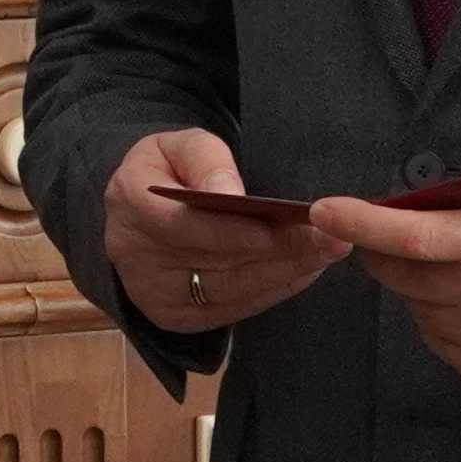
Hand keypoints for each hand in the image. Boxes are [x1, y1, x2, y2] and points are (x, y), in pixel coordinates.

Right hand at [100, 127, 342, 336]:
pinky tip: (305, 270)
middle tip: (330, 238)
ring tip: (327, 252)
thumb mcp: (181, 144)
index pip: (181, 224)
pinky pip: (234, 309)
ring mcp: (154, 293)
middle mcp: (134, 255)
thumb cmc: (170, 169)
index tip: (277, 227)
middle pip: (214, 261)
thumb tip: (232, 192)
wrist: (144, 208)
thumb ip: (206, 159)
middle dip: (278, 251)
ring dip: (284, 272)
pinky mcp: (175, 317)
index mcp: (129, 202)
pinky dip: (273, 290)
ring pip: (229, 289)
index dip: (229, 231)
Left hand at [311, 193, 460, 393]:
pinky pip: (442, 343)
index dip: (359, 222)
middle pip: (399, 274)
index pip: (409, 234)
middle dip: (392, 253)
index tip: (325, 210)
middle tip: (408, 238)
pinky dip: (446, 324)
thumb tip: (417, 207)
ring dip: (424, 291)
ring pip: (417, 311)